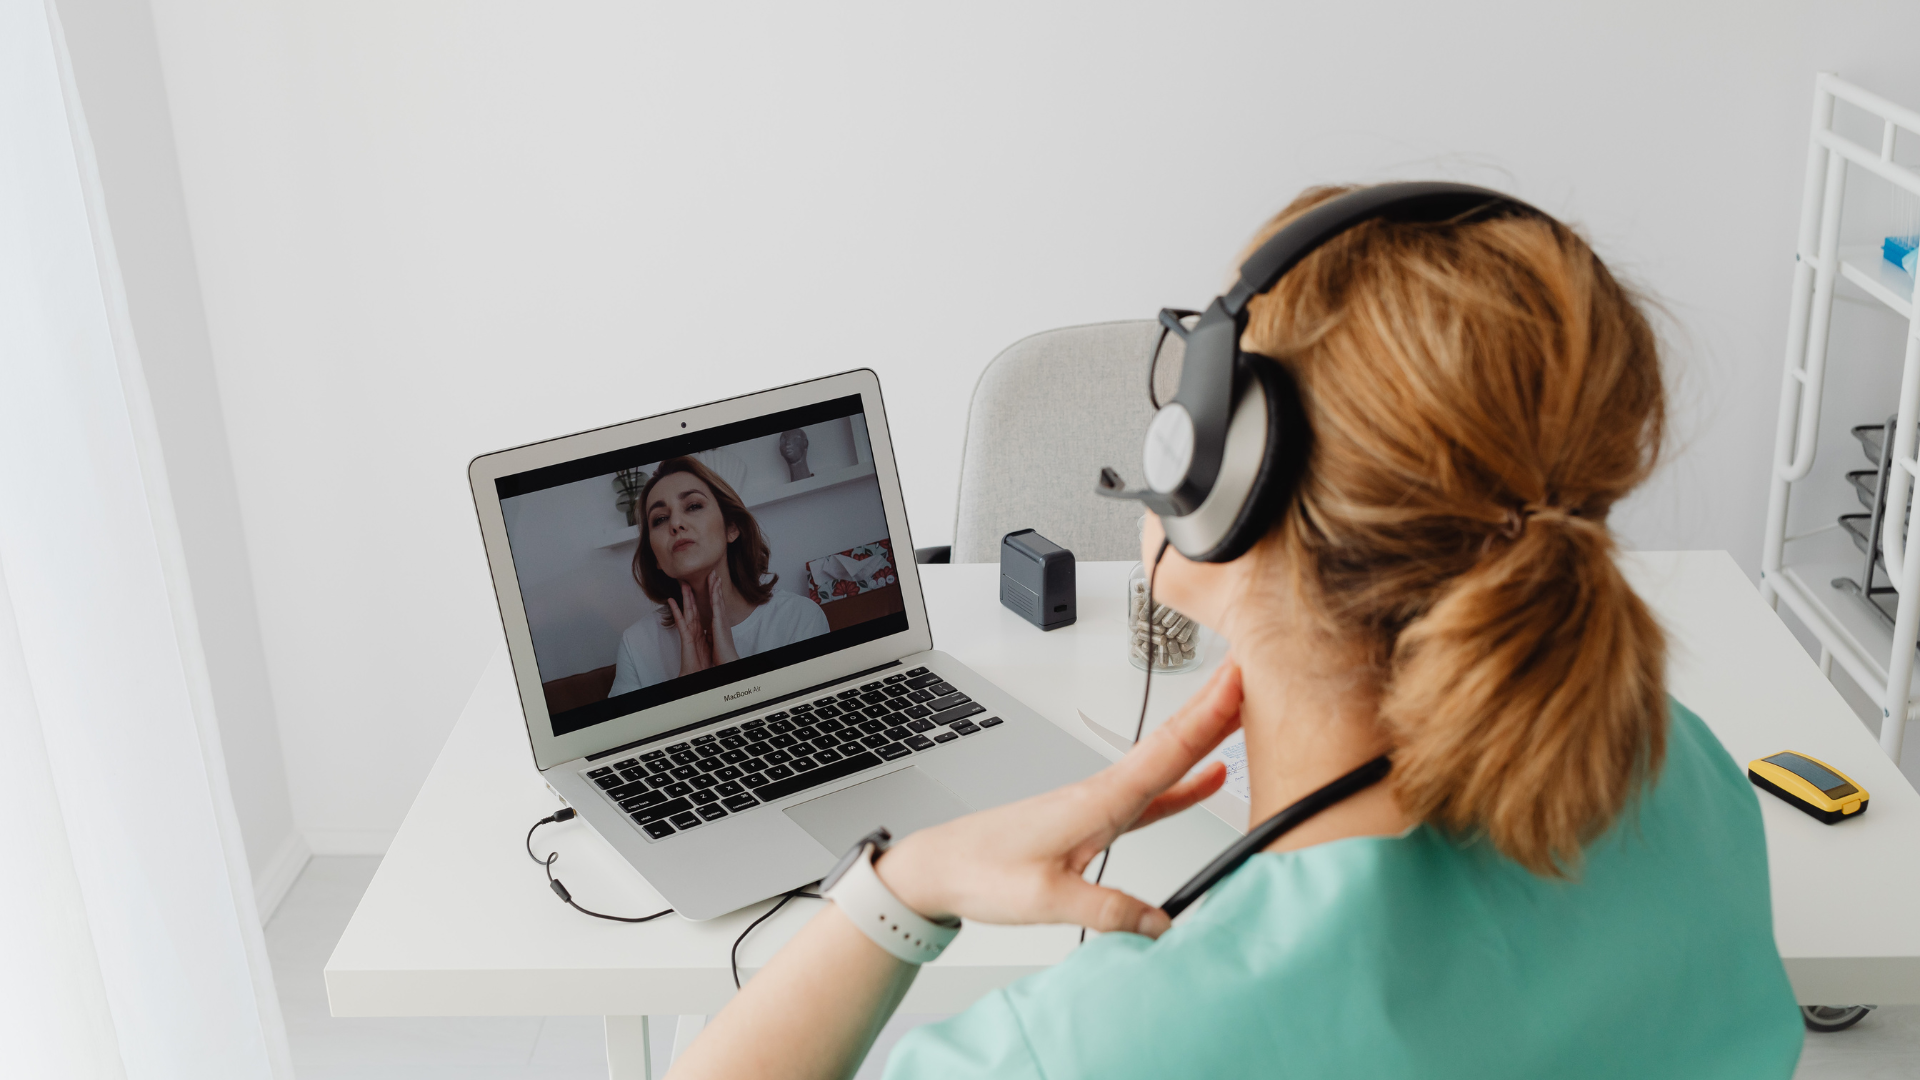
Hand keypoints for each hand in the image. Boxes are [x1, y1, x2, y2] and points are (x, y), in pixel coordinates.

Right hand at [667, 581, 712, 676]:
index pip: (699, 612)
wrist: (696, 673)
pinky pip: (680, 622)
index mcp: (698, 631)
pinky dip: (676, 611)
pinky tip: (672, 601)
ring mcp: (688, 632)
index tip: (701, 588)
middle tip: (689, 580)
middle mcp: (692, 630)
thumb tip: (709, 631)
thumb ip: (706, 636)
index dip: (699, 600)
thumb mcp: (706, 645)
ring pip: (686, 611)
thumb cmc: (701, 662)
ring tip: (682, 585)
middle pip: (692, 609)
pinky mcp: (685, 637)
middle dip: (691, 594)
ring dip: (684, 598)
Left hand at [707, 569, 739, 664]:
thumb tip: (712, 629)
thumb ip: (714, 631)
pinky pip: (716, 605)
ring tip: (714, 574)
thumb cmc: (722, 653)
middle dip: (715, 585)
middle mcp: (721, 619)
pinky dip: (715, 595)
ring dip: (715, 586)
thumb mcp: (715, 639)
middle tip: (713, 573)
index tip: (713, 583)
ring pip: (718, 599)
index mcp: (719, 623)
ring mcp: (721, 619)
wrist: (728, 660)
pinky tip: (714, 586)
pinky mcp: (719, 622)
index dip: (714, 593)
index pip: (716, 604)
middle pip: (718, 598)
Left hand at [875, 660, 1241, 938]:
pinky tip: (1206, 779)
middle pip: (1173, 743)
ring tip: (1245, 713)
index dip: (1209, 714)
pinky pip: (1151, 792)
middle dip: (1217, 707)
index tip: (1243, 678)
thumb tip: (1163, 925)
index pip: (1167, 750)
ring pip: (1164, 763)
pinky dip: (1184, 780)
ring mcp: (1098, 803)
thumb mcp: (1046, 900)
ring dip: (1204, 736)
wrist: (941, 865)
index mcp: (1098, 800)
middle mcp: (1102, 792)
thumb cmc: (982, 871)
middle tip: (1256, 673)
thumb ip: (1108, 911)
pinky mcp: (1091, 820)